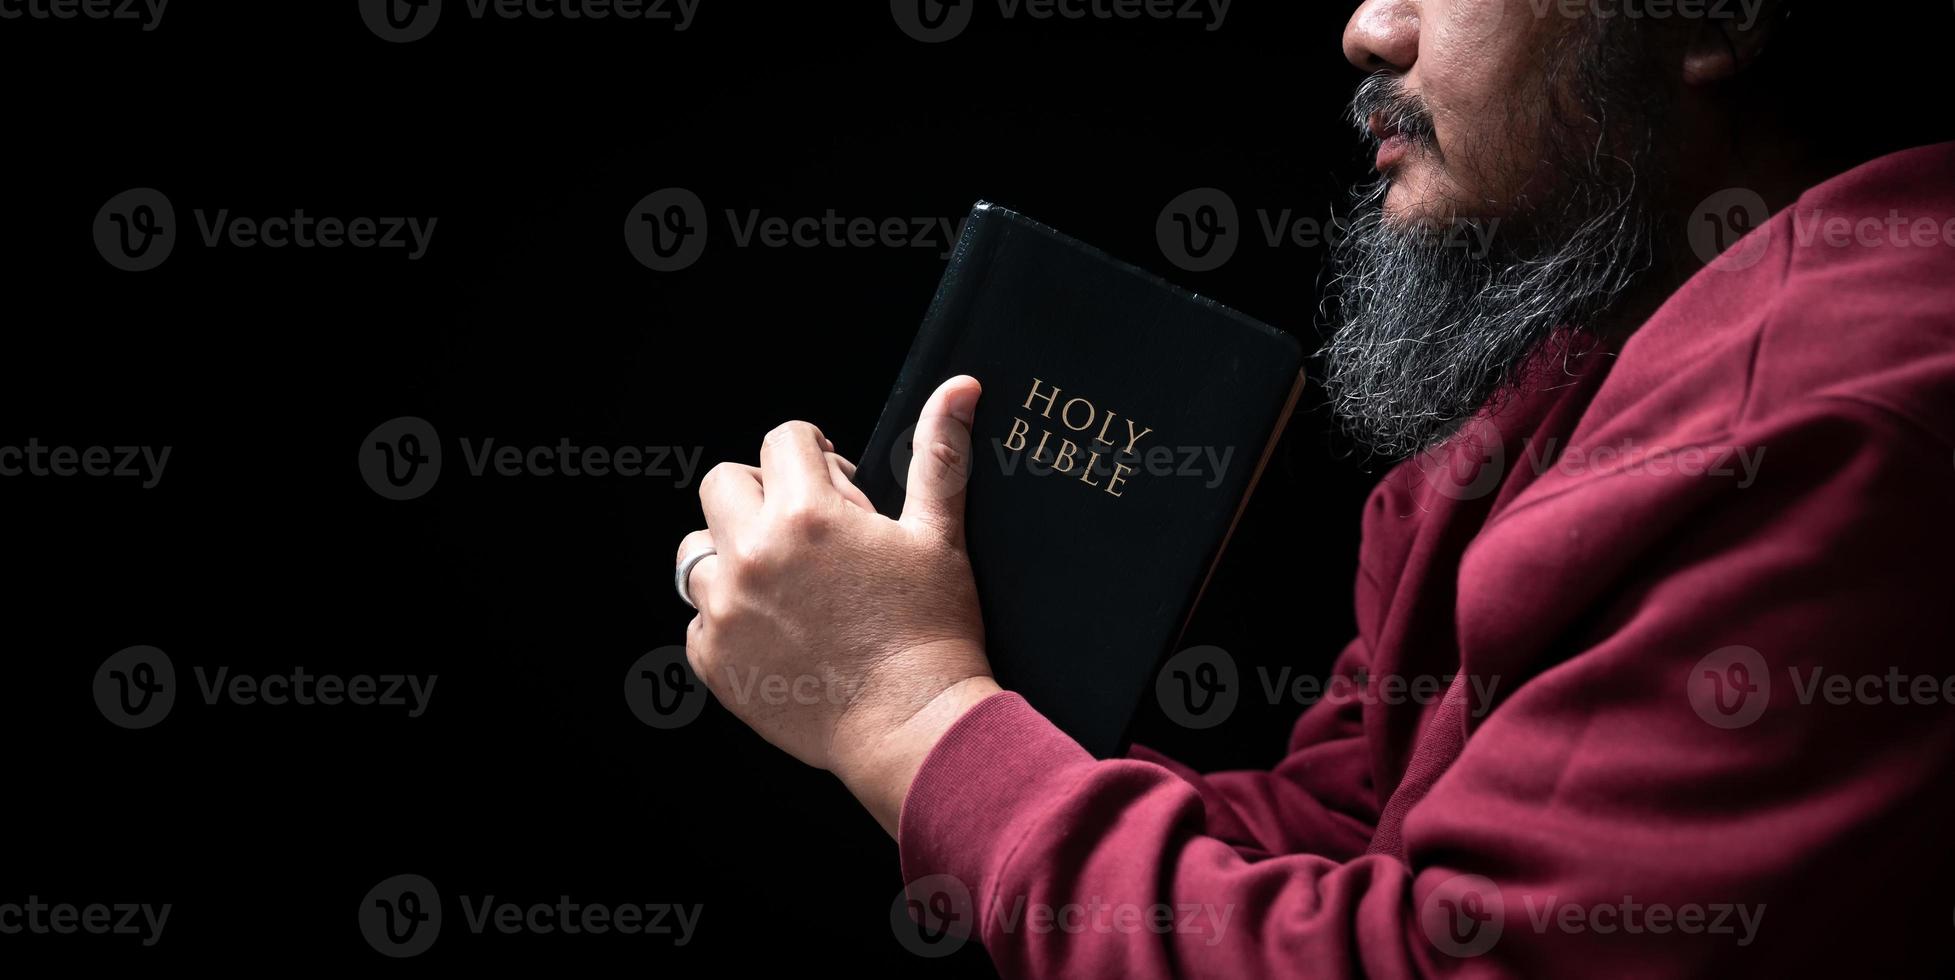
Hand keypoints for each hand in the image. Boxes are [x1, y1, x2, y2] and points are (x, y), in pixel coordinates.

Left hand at [676, 376, 1002, 833]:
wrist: (912, 726)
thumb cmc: (932, 630)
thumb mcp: (939, 535)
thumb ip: (939, 455)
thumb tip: (960, 387)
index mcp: (806, 513)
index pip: (783, 441)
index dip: (815, 457)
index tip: (838, 489)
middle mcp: (753, 555)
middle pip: (722, 484)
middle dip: (761, 496)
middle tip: (807, 534)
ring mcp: (726, 610)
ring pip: (697, 552)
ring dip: (733, 557)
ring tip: (785, 585)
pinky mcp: (714, 660)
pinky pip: (699, 620)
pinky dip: (730, 622)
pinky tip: (781, 635)